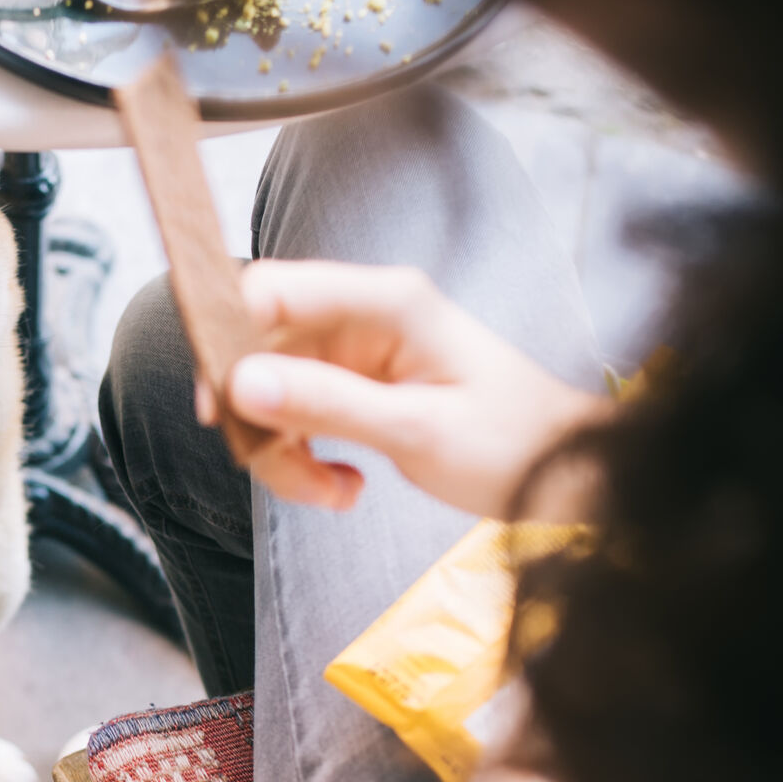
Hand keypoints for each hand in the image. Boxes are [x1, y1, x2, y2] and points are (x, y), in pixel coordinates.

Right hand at [202, 261, 607, 519]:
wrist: (563, 477)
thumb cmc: (511, 445)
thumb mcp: (416, 431)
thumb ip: (326, 403)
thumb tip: (240, 384)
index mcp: (386, 302)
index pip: (273, 289)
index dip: (228, 339)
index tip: (219, 407)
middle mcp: (364, 316)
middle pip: (261, 349)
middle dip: (259, 416)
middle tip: (280, 466)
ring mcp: (357, 352)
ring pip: (272, 392)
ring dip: (284, 449)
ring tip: (332, 492)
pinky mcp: (356, 388)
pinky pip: (299, 416)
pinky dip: (305, 457)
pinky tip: (343, 487)